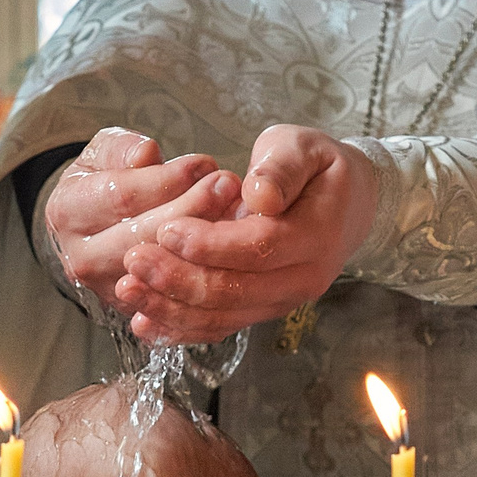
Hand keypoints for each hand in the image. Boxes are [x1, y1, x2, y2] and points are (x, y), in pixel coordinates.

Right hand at [43, 128, 237, 304]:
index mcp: (67, 211)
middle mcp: (81, 257)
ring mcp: (107, 288)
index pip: (122, 197)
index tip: (203, 164)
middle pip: (145, 238)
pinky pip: (174, 298)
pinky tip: (228, 248)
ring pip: (162, 273)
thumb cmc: (103, 183)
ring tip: (234, 211)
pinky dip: (204, 273)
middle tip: (228, 185)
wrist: (91, 228)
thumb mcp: (104, 152)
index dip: (168, 180)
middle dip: (193, 209)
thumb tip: (146, 155)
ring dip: (204, 244)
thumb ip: (122, 148)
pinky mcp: (135, 309)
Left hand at [117, 125, 379, 344]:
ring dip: (171, 308)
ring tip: (128, 289)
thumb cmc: (317, 167)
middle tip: (133, 259)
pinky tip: (145, 322)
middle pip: (235, 291)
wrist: (348, 202)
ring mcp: (282, 300)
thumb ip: (281, 168)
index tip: (168, 229)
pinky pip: (221, 326)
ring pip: (223, 316)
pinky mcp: (262, 309)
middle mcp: (303, 279)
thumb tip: (258, 195)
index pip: (258, 248)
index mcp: (316, 235)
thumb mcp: (303, 148)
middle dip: (178, 279)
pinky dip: (181, 328)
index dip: (210, 244)